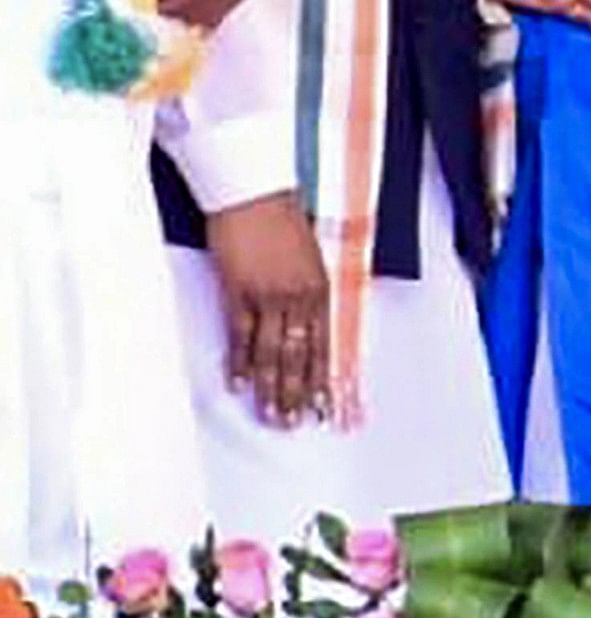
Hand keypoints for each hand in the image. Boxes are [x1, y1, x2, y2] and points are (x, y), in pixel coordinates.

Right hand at [205, 195, 331, 426]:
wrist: (254, 193)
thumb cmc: (280, 220)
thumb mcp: (306, 257)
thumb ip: (306, 290)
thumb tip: (304, 322)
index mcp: (319, 288)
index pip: (325, 345)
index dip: (323, 379)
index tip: (324, 406)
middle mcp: (298, 296)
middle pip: (299, 356)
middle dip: (297, 393)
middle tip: (294, 423)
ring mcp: (268, 295)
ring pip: (272, 352)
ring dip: (271, 387)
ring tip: (270, 415)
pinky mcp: (238, 291)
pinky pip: (241, 334)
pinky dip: (241, 361)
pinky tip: (240, 384)